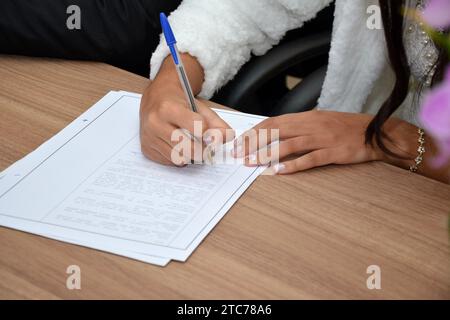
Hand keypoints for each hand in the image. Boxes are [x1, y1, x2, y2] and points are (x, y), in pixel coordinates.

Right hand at [140, 81, 233, 165]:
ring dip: (189, 155)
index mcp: (169, 108)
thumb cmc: (179, 103)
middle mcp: (155, 123)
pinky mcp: (146, 149)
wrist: (155, 99)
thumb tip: (228, 137)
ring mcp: (149, 137)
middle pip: (188, 148)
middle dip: (201, 150)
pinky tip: (176, 146)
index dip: (207, 132)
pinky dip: (177, 157)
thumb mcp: (199, 108)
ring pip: (178, 158)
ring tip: (190, 143)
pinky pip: (169, 162)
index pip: (196, 126)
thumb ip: (216, 123)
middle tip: (205, 146)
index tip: (209, 134)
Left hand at [233, 110, 417, 174]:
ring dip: (267, 154)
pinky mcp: (333, 152)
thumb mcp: (320, 121)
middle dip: (254, 143)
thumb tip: (276, 133)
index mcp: (307, 117)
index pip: (274, 122)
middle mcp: (311, 125)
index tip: (241, 141)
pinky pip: (310, 159)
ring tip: (252, 163)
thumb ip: (299, 126)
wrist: (376, 132)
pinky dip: (293, 165)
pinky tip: (279, 171)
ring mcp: (322, 138)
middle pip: (276, 132)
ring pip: (288, 145)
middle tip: (238, 154)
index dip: (255, 131)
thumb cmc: (346, 128)